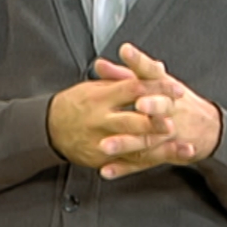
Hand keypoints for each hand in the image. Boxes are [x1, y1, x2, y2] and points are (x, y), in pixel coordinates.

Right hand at [47, 74, 183, 168]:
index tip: (176, 89)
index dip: (157, 88)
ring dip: (153, 140)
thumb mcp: (95, 85)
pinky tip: (160, 155)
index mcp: (100, 96)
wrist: (50, 127)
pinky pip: (124, 160)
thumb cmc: (75, 103)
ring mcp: (99, 139)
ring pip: (131, 142)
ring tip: (171, 138)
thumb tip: (148, 66)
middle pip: (133, 118)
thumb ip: (122, 79)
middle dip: (156, 119)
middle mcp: (99, 118)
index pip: (134, 89)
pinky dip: (144, 159)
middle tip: (175, 117)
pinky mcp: (99, 157)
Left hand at [93, 43, 222, 178]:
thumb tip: (99, 64)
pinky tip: (107, 170)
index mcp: (165, 87)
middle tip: (137, 105)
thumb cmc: (175, 100)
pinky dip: (124, 168)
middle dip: (150, 105)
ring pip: (147, 138)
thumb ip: (125, 74)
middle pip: (161, 105)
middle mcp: (170, 109)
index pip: (152, 70)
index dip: (139, 60)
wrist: (208, 128)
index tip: (126, 50)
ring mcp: (168, 134)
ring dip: (127, 143)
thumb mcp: (155, 82)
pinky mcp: (162, 154)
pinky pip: (142, 162)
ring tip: (106, 146)